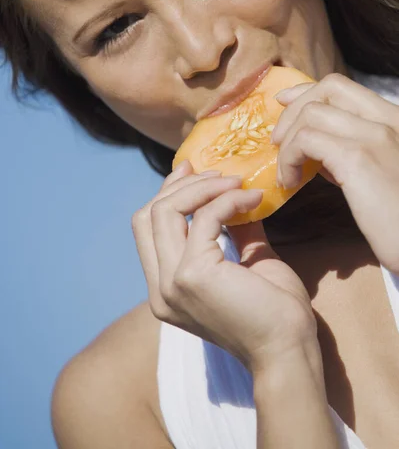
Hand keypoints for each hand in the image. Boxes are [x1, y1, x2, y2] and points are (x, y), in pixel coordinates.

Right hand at [132, 161, 316, 373]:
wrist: (289, 351)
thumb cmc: (274, 312)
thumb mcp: (247, 261)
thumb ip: (232, 230)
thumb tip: (232, 195)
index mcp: (166, 288)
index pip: (146, 228)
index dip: (167, 194)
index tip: (193, 170)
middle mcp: (161, 288)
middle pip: (147, 215)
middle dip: (181, 185)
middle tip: (217, 172)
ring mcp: (172, 284)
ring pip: (165, 211)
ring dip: (203, 187)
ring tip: (236, 182)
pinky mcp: (193, 276)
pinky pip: (204, 218)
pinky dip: (227, 200)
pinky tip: (252, 198)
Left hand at [271, 72, 398, 272]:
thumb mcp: (378, 176)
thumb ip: (350, 155)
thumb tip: (315, 149)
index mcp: (395, 121)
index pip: (343, 86)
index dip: (307, 90)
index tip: (284, 101)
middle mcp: (389, 119)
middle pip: (328, 88)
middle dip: (293, 110)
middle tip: (277, 141)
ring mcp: (376, 135)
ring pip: (312, 112)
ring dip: (289, 140)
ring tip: (285, 171)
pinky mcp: (358, 158)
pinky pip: (305, 140)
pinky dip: (288, 159)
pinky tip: (290, 182)